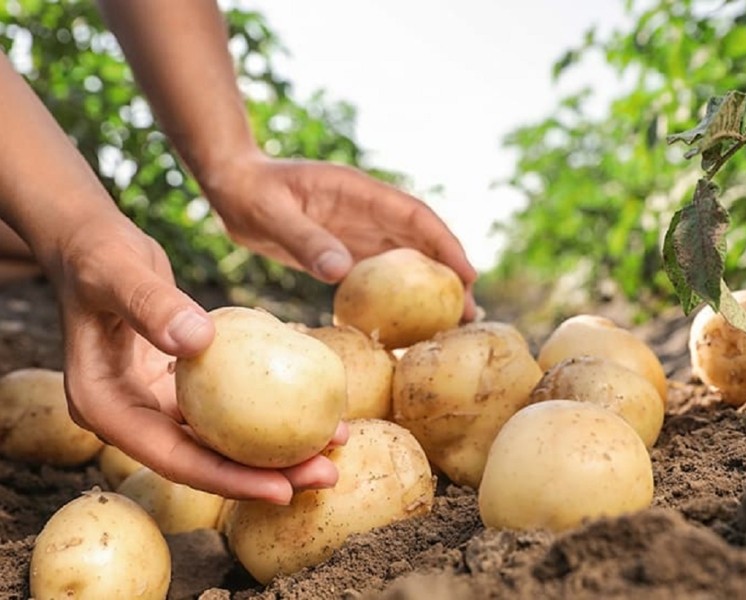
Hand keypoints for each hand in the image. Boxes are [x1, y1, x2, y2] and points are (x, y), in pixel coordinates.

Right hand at [48, 211, 346, 502]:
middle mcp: (131, 414)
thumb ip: (150, 305)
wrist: (91, 242)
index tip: (282, 488)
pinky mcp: (179, 382)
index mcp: (104, 407)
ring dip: (273, 444)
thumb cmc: (96, 254)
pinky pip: (227, 403)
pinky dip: (264, 405)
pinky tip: (308, 400)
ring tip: (333, 442)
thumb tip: (197, 340)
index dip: (228, 480)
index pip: (171, 458)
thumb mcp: (117, 273)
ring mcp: (155, 401)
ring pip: (220, 435)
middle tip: (327, 473)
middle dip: (265, 474)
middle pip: (203, 458)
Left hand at [202, 153, 478, 319]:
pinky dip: (397, 295)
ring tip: (449, 323)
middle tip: (469, 313)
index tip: (468, 275)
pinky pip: (378, 274)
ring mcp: (357, 230)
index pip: (415, 217)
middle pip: (420, 241)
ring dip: (428, 288)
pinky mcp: (343, 249)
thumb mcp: (272, 214)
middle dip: (448, 273)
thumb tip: (341, 272)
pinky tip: (405, 321)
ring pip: (405, 260)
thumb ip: (305, 239)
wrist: (232, 187)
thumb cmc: (248, 191)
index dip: (445, 244)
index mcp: (358, 192)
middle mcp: (366, 210)